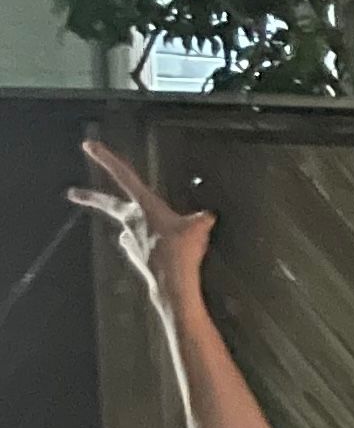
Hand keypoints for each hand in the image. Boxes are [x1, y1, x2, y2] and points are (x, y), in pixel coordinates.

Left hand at [70, 141, 213, 288]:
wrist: (172, 281)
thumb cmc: (182, 250)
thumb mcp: (199, 228)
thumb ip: (201, 218)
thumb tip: (207, 216)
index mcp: (144, 205)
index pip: (123, 175)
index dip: (106, 158)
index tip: (89, 145)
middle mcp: (131, 219)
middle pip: (108, 204)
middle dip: (89, 196)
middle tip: (72, 192)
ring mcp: (129, 237)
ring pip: (134, 227)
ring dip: (145, 229)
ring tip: (167, 240)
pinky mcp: (133, 252)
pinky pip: (141, 243)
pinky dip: (151, 245)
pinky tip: (163, 252)